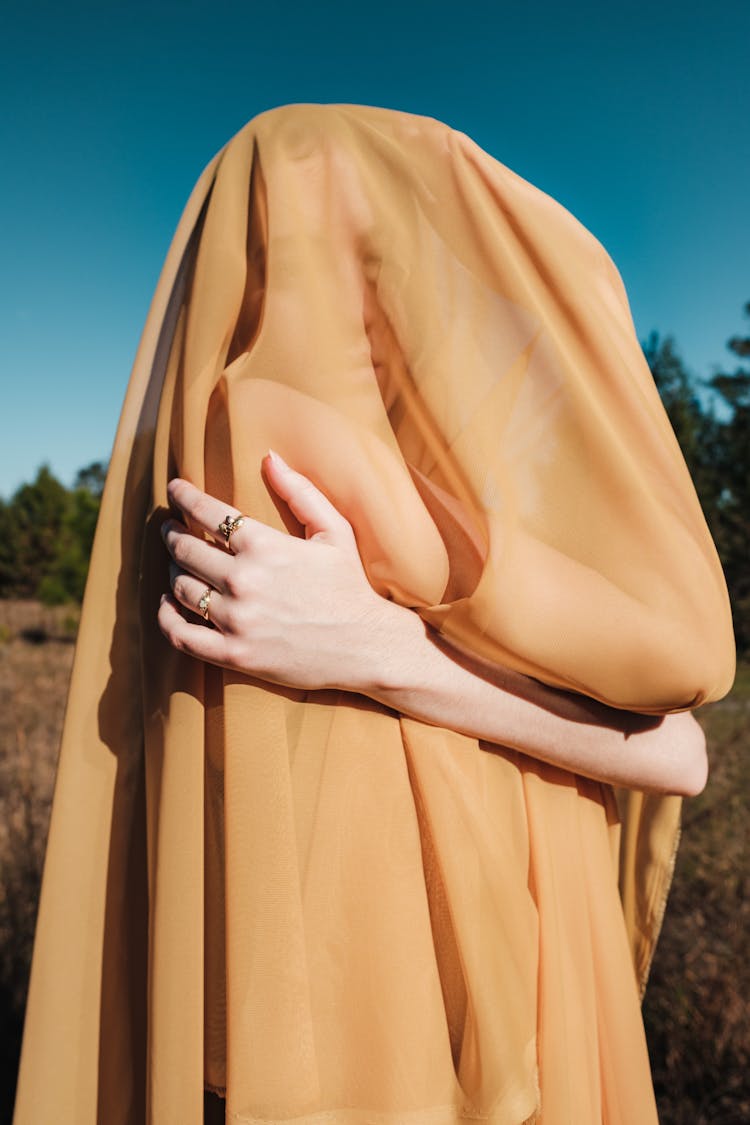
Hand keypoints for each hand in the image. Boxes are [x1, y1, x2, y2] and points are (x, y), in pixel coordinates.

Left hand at [157, 449, 401, 691]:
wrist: (366, 647)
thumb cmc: (351, 586)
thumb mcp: (334, 531)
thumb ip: (300, 492)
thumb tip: (269, 457)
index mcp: (264, 546)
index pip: (207, 512)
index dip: (184, 496)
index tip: (174, 490)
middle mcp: (243, 580)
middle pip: (185, 549)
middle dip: (172, 533)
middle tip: (169, 528)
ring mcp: (236, 619)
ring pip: (181, 588)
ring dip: (172, 572)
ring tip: (176, 564)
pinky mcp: (233, 654)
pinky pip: (181, 635)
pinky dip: (166, 618)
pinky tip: (168, 605)